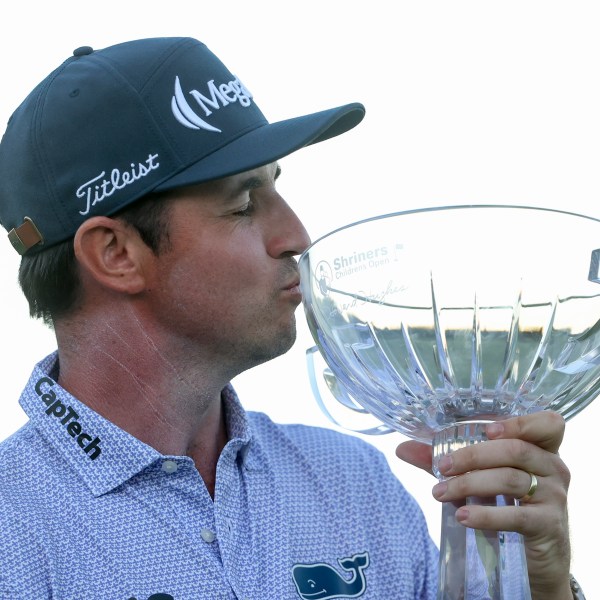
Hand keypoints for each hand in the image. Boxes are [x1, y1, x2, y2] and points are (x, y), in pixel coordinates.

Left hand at [396, 411, 571, 599]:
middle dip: (472, 456)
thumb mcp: (482, 476)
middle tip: (442, 466)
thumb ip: (447, 460)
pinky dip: (485, 514)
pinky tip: (463, 516)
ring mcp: (555, 497)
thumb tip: (402, 448)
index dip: (519, 423)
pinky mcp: (548, 525)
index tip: (486, 430)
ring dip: (469, 484)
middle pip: (514, 450)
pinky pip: (515, 516)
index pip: (547, 424)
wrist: (538, 555)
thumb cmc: (509, 504)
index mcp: (542, 448)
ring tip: (440, 493)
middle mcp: (554, 468)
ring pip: (510, 479)